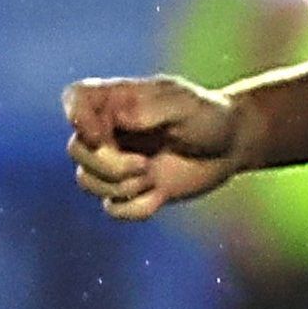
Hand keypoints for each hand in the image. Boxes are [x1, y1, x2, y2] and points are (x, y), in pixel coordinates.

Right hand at [60, 74, 247, 218]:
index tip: (101, 135)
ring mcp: (118, 161)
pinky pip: (113, 208)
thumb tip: (116, 117)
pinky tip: (160, 195)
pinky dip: (136, 207)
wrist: (233, 145)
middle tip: (144, 164)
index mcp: (118, 100)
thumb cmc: (209, 116)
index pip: (75, 99)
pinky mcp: (132, 190)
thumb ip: (148, 108)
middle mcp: (110, 130)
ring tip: (153, 176)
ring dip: (121, 186)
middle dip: (108, 165)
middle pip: (77, 150)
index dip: (77, 119)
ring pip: (87, 181)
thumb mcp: (185, 105)